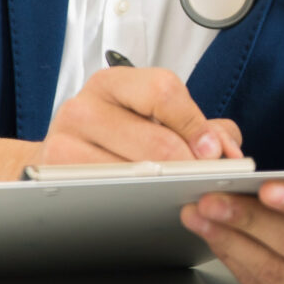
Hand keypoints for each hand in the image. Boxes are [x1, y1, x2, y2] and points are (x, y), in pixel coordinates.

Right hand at [0, 67, 243, 181]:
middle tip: (204, 180)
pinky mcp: (56, 174)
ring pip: (131, 171)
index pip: (164, 92)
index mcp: (115, 83)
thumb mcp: (157, 118)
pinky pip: (105, 192)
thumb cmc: (117, 137)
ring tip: (178, 191)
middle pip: (153, 139)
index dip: (195, 124)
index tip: (214, 151)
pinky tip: (144, 200)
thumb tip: (228, 149)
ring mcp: (64, 140)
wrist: (61, 159)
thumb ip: (202, 126)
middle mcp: (85, 106)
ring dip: (163, 187)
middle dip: (188, 166)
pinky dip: (131, 199)